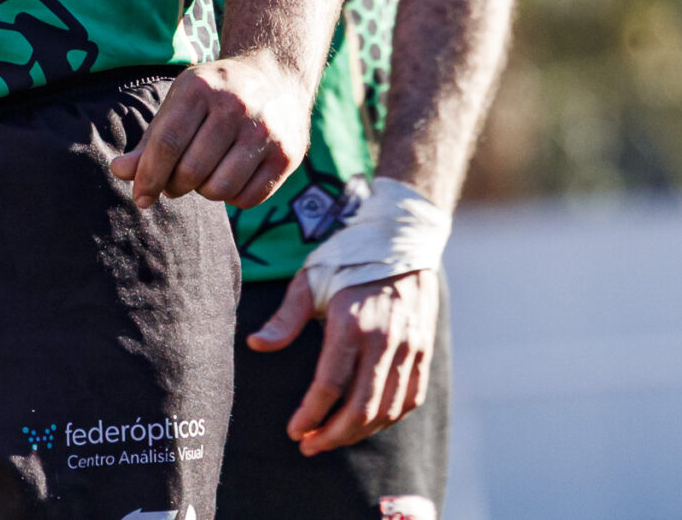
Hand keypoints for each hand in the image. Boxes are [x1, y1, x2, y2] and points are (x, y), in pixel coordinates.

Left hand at [108, 48, 314, 208]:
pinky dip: (233, 196)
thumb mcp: (179, 105)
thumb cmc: (214, 97)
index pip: (166, 144)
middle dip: (175, 185)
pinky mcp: (287, 154)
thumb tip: (120, 172)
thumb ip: (150, 141)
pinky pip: (248, 198)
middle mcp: (235, 106)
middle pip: (191, 171)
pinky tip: (232, 174)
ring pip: (219, 189)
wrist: (275, 77)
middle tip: (177, 180)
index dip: (148, 176)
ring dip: (205, 191)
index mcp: (200, 88)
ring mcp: (265, 130)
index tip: (140, 196)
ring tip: (206, 173)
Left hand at [246, 266, 439, 451]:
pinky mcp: (425, 350)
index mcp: (351, 322)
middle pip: (361, 408)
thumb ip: (285, 318)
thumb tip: (255, 345)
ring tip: (333, 438)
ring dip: (359, 432)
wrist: (403, 236)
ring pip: (388, 409)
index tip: (295, 432)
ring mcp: (410, 347)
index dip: (311, 415)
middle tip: (309, 446)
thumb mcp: (311, 278)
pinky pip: (410, 399)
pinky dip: (388, 419)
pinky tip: (366, 423)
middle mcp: (385, 339)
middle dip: (333, 435)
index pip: (330, 385)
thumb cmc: (349, 256)